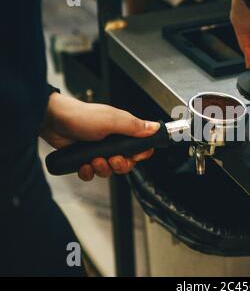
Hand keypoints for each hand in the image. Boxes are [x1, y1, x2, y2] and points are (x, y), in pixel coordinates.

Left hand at [41, 93, 158, 180]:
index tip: (134, 156)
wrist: (52, 120)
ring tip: (94, 160)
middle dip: (120, 165)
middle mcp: (113, 141)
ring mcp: (98, 150)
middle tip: (112, 159)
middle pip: (127, 163)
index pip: (140, 147)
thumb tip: (155, 128)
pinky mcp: (85, 158)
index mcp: (123, 130)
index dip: (140, 155)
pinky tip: (83, 165)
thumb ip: (135, 127)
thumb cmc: (81, 116)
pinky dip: (88, 173)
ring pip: (109, 170)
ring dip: (103, 169)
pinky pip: (92, 174)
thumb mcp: (113, 121)